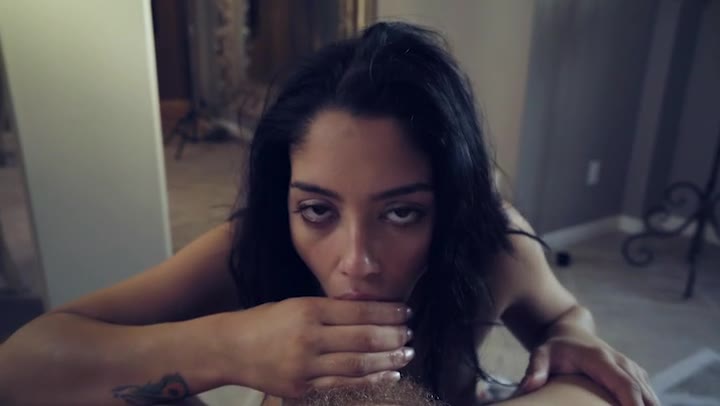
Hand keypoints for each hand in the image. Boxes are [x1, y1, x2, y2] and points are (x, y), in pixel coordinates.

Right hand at [221, 297, 413, 397]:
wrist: (229, 348)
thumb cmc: (265, 321)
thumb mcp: (296, 304)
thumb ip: (329, 310)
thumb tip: (370, 313)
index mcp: (309, 310)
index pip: (359, 311)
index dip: (387, 313)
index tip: (405, 311)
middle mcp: (309, 337)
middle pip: (363, 338)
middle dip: (393, 336)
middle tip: (411, 333)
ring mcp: (306, 365)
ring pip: (358, 363)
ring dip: (388, 359)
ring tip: (407, 354)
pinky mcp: (302, 387)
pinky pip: (343, 384)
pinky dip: (370, 379)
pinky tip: (388, 375)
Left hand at [516, 331, 658, 405]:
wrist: (570, 331)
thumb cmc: (554, 347)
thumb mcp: (540, 354)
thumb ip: (535, 368)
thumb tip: (528, 386)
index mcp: (601, 359)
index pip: (625, 384)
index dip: (634, 404)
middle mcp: (620, 362)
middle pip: (643, 392)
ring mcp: (630, 367)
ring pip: (649, 394)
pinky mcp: (634, 373)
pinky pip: (648, 393)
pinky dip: (649, 404)